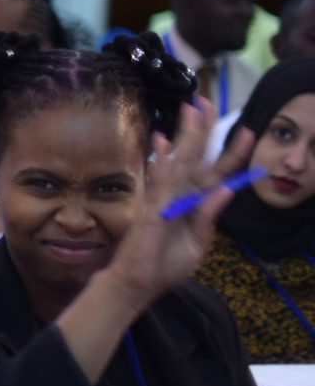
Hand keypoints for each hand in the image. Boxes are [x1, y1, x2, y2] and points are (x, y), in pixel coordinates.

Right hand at [99, 104, 253, 306]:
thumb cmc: (165, 266)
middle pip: (197, 156)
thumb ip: (210, 216)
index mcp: (196, 204)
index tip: (247, 130)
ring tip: (192, 109)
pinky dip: (162, 161)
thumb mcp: (199, 244)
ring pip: (180, 160)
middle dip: (204, 129)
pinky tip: (163, 142)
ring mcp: (165, 198)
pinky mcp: (152, 207)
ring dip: (187, 135)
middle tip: (208, 102)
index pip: (218, 172)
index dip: (233, 152)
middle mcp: (181, 195)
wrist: (138, 284)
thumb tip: (227, 189)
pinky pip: (161, 182)